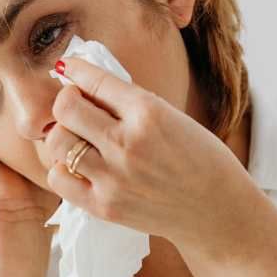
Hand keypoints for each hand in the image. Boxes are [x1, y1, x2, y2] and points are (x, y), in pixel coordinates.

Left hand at [43, 57, 261, 252]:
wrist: (218, 209)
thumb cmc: (200, 159)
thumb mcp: (173, 117)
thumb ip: (130, 103)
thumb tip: (86, 84)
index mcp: (149, 113)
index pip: (95, 80)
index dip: (75, 69)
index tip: (66, 66)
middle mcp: (127, 143)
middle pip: (66, 108)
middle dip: (66, 101)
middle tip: (75, 106)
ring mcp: (113, 177)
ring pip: (58, 141)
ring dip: (63, 135)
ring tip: (78, 139)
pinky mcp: (104, 206)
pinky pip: (58, 179)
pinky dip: (61, 169)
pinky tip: (78, 167)